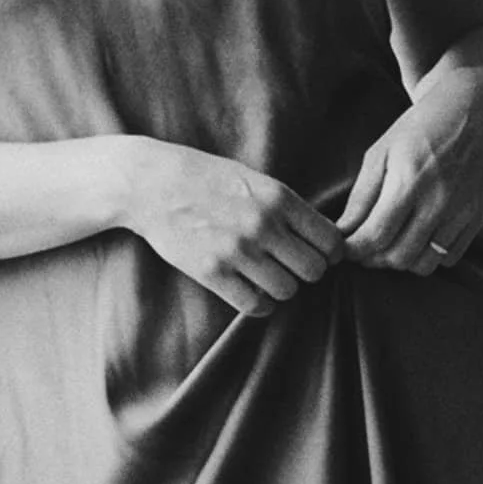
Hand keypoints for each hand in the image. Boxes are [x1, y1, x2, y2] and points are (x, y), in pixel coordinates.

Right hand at [121, 138, 345, 317]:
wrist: (151, 183)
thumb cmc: (205, 178)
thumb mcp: (253, 178)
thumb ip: (286, 206)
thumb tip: (320, 237)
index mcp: (279, 198)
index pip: (331, 241)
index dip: (329, 252)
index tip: (316, 253)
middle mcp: (263, 225)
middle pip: (314, 271)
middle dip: (306, 271)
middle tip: (290, 266)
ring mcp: (237, 251)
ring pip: (287, 291)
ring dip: (281, 287)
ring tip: (267, 276)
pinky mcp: (212, 273)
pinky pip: (255, 305)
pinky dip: (260, 304)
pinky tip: (252, 292)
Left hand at [341, 74, 482, 272]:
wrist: (469, 113)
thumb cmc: (417, 131)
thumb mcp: (379, 153)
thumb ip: (361, 197)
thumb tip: (343, 233)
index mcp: (409, 180)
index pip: (375, 236)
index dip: (353, 250)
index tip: (343, 248)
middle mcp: (439, 201)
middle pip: (399, 256)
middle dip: (373, 259)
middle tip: (363, 247)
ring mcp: (461, 212)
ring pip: (424, 264)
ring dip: (401, 261)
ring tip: (389, 244)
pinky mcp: (476, 218)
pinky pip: (449, 259)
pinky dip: (428, 257)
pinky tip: (417, 238)